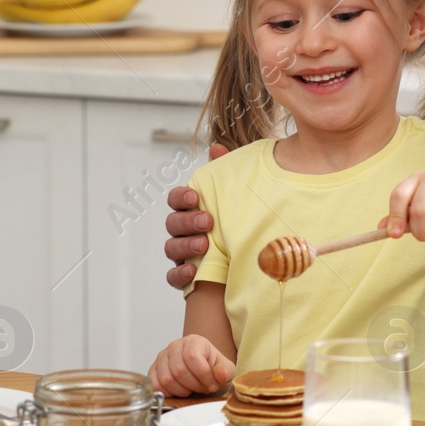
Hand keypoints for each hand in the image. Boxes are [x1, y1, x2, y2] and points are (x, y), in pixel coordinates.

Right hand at [149, 335, 234, 396]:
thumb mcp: (226, 370)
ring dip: (182, 391)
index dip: (203, 376)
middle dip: (194, 385)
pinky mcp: (153, 371)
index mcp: (193, 341)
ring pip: (167, 380)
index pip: (192, 357)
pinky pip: (156, 385)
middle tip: (202, 388)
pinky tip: (179, 391)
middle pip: (179, 371)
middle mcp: (175, 346)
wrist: (203, 374)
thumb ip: (225, 370)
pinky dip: (169, 393)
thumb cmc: (213, 370)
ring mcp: (162, 358)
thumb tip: (221, 374)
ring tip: (191, 389)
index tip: (212, 385)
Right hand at [164, 141, 226, 289]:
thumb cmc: (240, 222)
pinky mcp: (186, 278)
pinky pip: (172, 277)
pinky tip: (193, 271)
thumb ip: (225, 172)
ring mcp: (182, 254)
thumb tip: (216, 147)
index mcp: (191, 209)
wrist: (253, 260)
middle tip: (207, 221)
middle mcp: (183, 231)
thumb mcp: (238, 196)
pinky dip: (179, 274)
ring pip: (171, 248)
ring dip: (185, 245)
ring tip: (204, 245)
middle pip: (172, 223)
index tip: (195, 196)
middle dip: (187, 221)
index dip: (180, 196)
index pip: (175, 199)